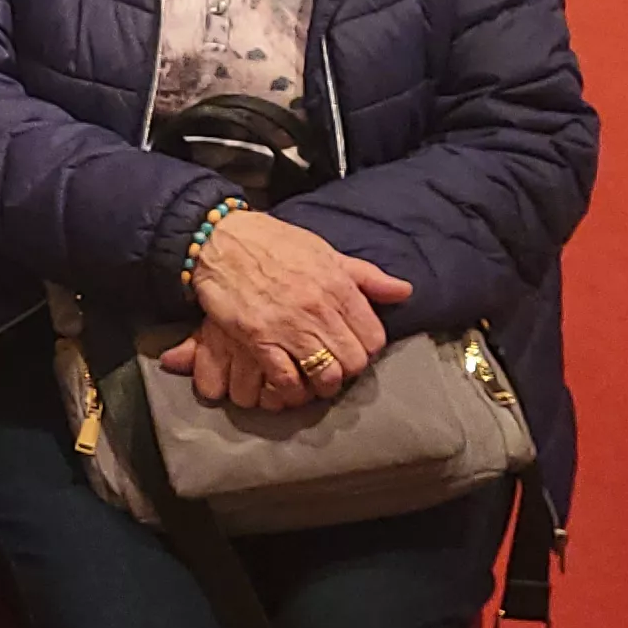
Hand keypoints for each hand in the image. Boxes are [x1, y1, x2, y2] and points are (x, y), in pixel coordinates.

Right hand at [158, 209, 410, 410]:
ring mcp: (288, 326)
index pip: (373, 338)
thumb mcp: (325, 252)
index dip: (366, 349)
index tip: (353, 347)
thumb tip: (404, 291)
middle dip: (346, 370)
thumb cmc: (275, 243)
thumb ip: (366, 276)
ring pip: (325, 376)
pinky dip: (290, 389)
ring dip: (322, 385)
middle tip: (334, 366)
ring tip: (314, 380)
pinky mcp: (257, 339)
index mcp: (338, 285)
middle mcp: (319, 308)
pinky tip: (288, 383)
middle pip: (352, 362)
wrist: (223, 239)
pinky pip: (285, 379)